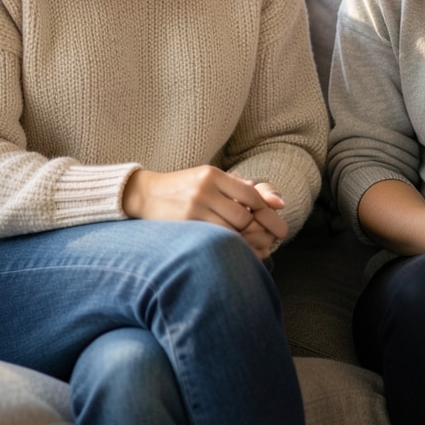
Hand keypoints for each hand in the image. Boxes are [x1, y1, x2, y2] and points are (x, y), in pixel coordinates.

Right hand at [121, 167, 286, 260]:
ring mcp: (192, 208)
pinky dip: (228, 247)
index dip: (266, 212)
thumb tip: (280, 203)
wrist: (145, 194)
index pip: (251, 194)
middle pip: (243, 216)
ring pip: (230, 231)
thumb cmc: (185, 188)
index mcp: (213, 174)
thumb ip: (243, 188)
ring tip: (248, 245)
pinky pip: (215, 241)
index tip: (275, 225)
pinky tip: (231, 250)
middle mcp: (204, 189)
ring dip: (242, 241)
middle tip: (265, 240)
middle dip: (255, 230)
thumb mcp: (211, 180)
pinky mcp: (183, 225)